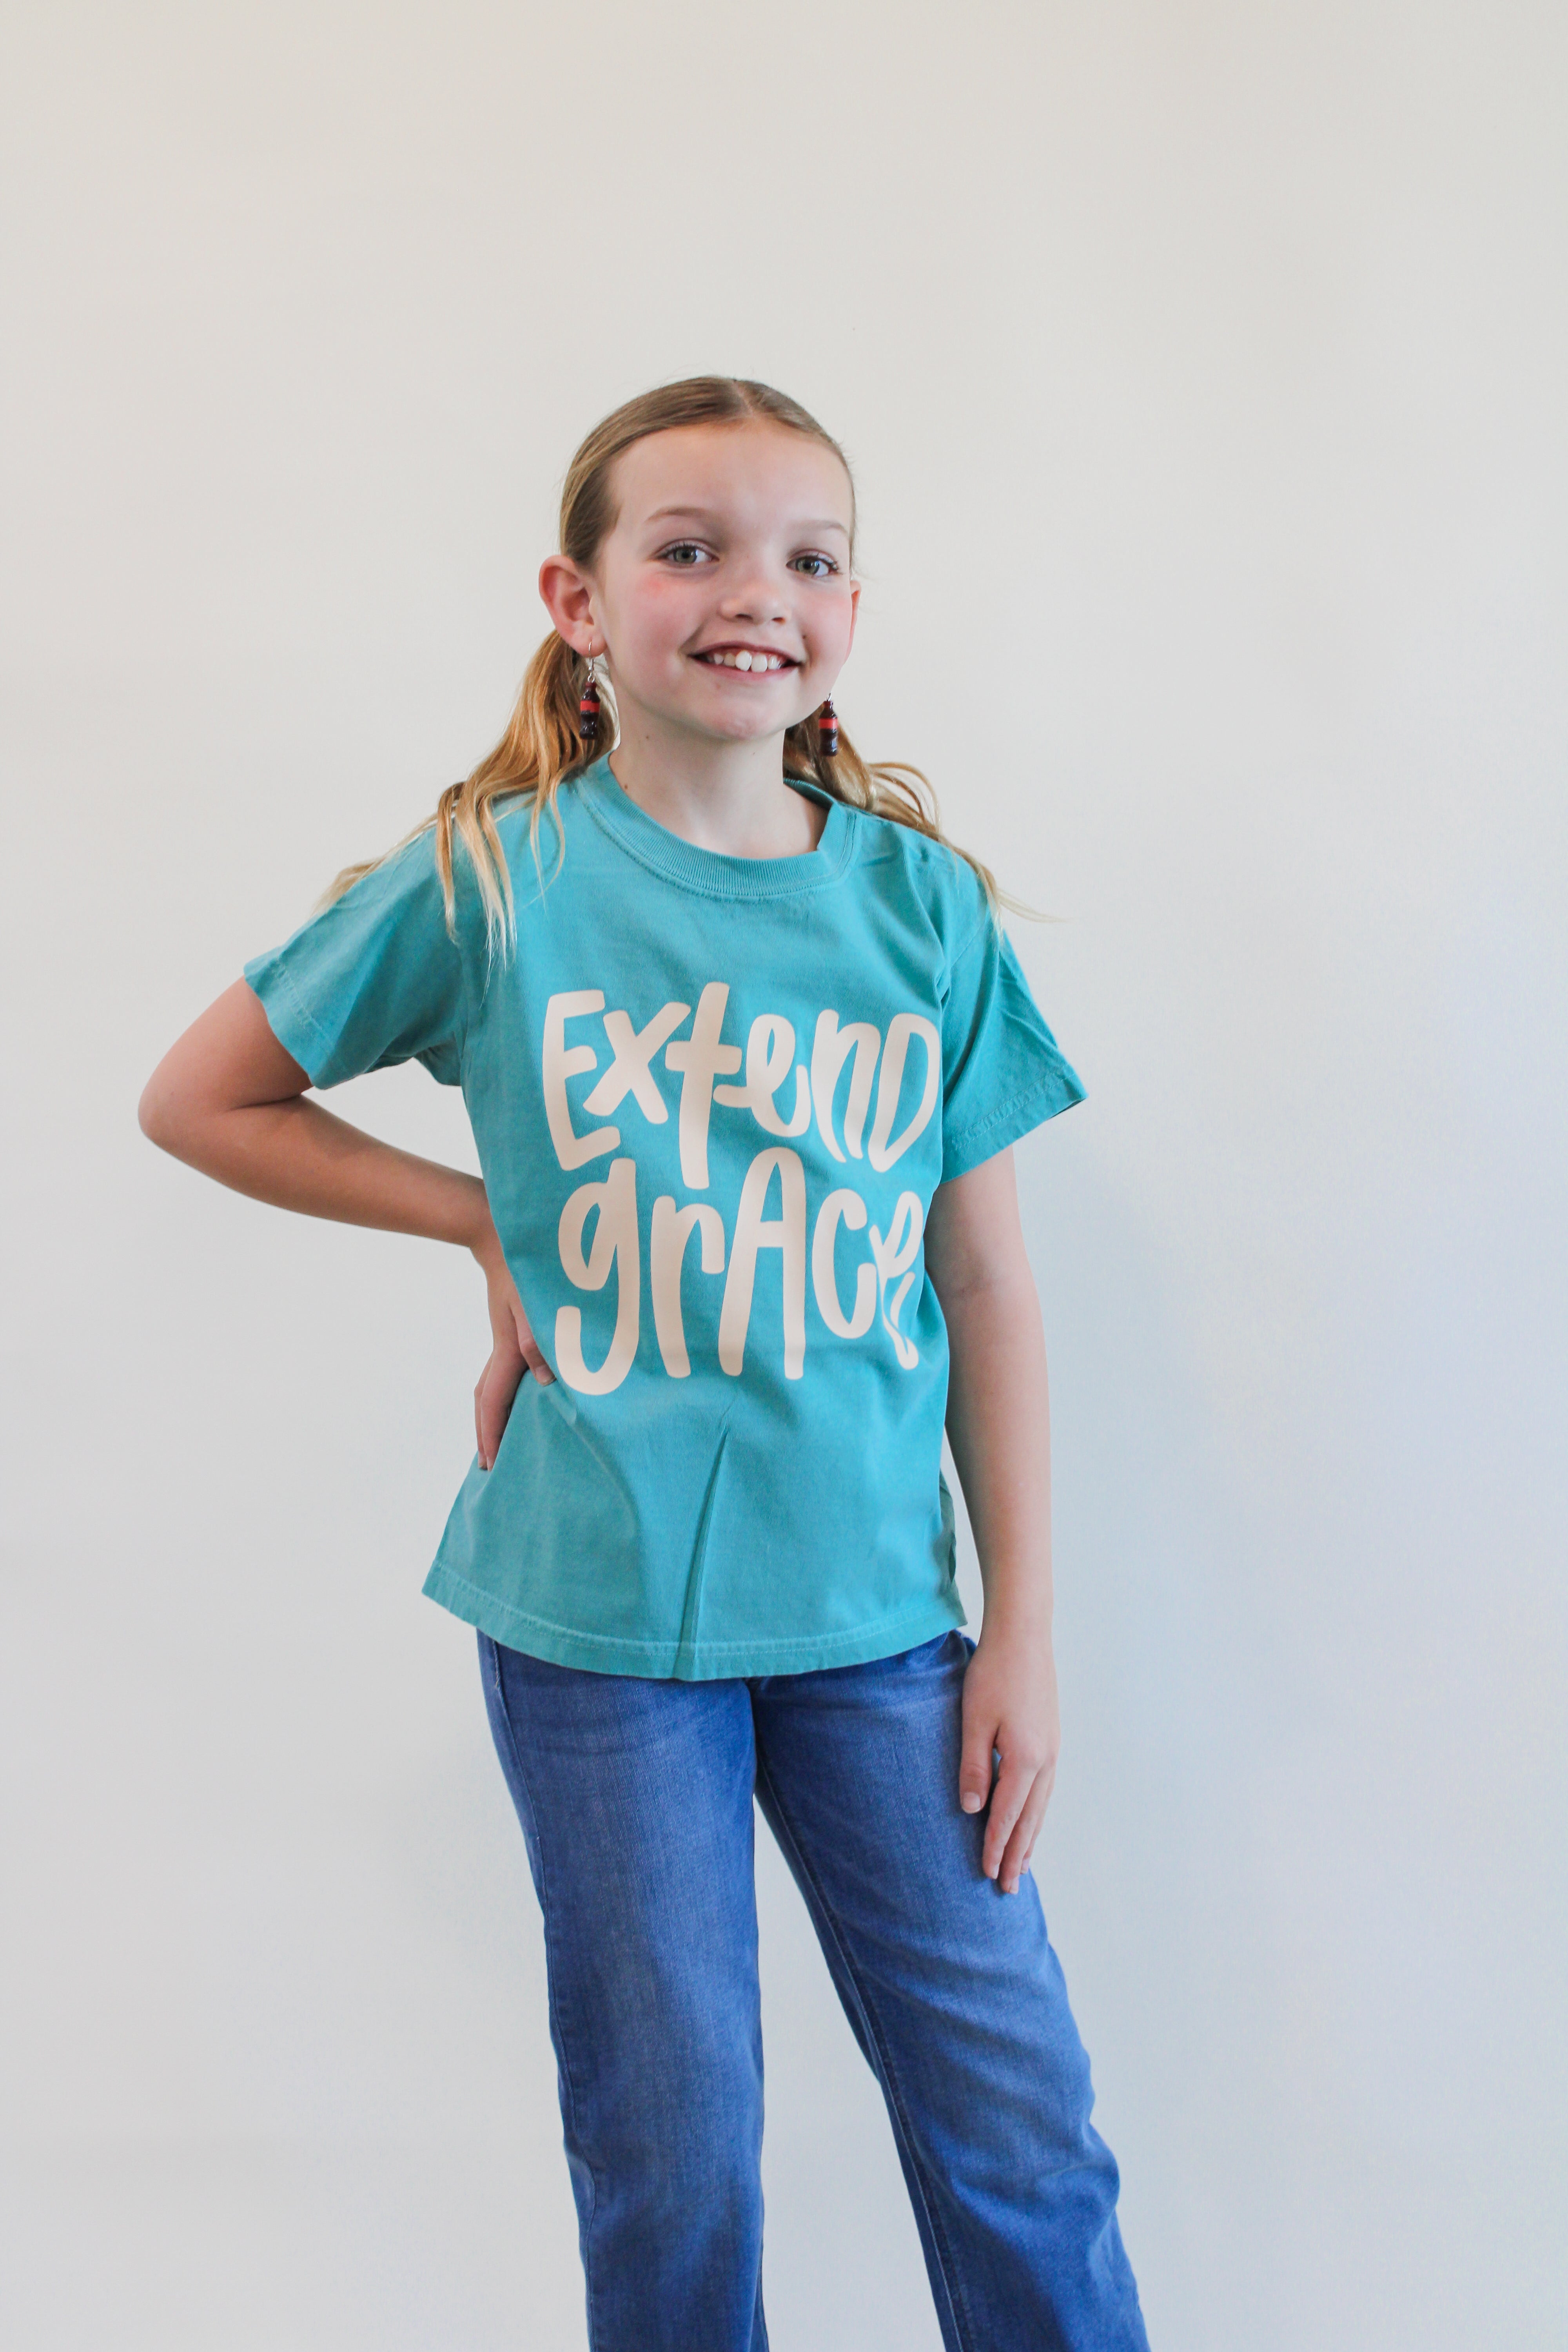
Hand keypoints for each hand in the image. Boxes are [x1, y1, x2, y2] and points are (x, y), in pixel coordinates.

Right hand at [469, 1214, 552, 1470]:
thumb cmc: (524, 1266)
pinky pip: (504, 1373)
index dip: (491, 1434)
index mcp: (506, 1348)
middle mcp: (502, 1349)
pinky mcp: (512, 1332)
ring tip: (498, 1441)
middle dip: (487, 1434)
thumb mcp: (534, 1300)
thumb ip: (538, 1339)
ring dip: (494, 1416)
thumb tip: (544, 1380)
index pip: (493, 1401)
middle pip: (487, 1401)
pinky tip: (520, 1398)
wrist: (502, 1237)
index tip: (490, 1463)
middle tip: (488, 1466)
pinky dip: (505, 1395)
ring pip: (493, 1388)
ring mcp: (505, 1341)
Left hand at [959, 1619, 1059, 1893]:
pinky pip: (1045, 1788)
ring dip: (1030, 1837)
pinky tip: (1031, 1818)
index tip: (988, 1875)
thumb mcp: (973, 1720)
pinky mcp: (1050, 1738)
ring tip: (1023, 1864)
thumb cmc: (992, 1674)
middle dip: (1018, 1855)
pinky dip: (1037, 1812)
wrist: (1023, 1635)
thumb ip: (973, 1766)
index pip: (1006, 1815)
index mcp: (1024, 1759)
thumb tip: (973, 1811)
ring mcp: (1051, 1749)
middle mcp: (1044, 1760)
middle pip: (1030, 1819)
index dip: (996, 1847)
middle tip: (1010, 1888)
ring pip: (1041, 1806)